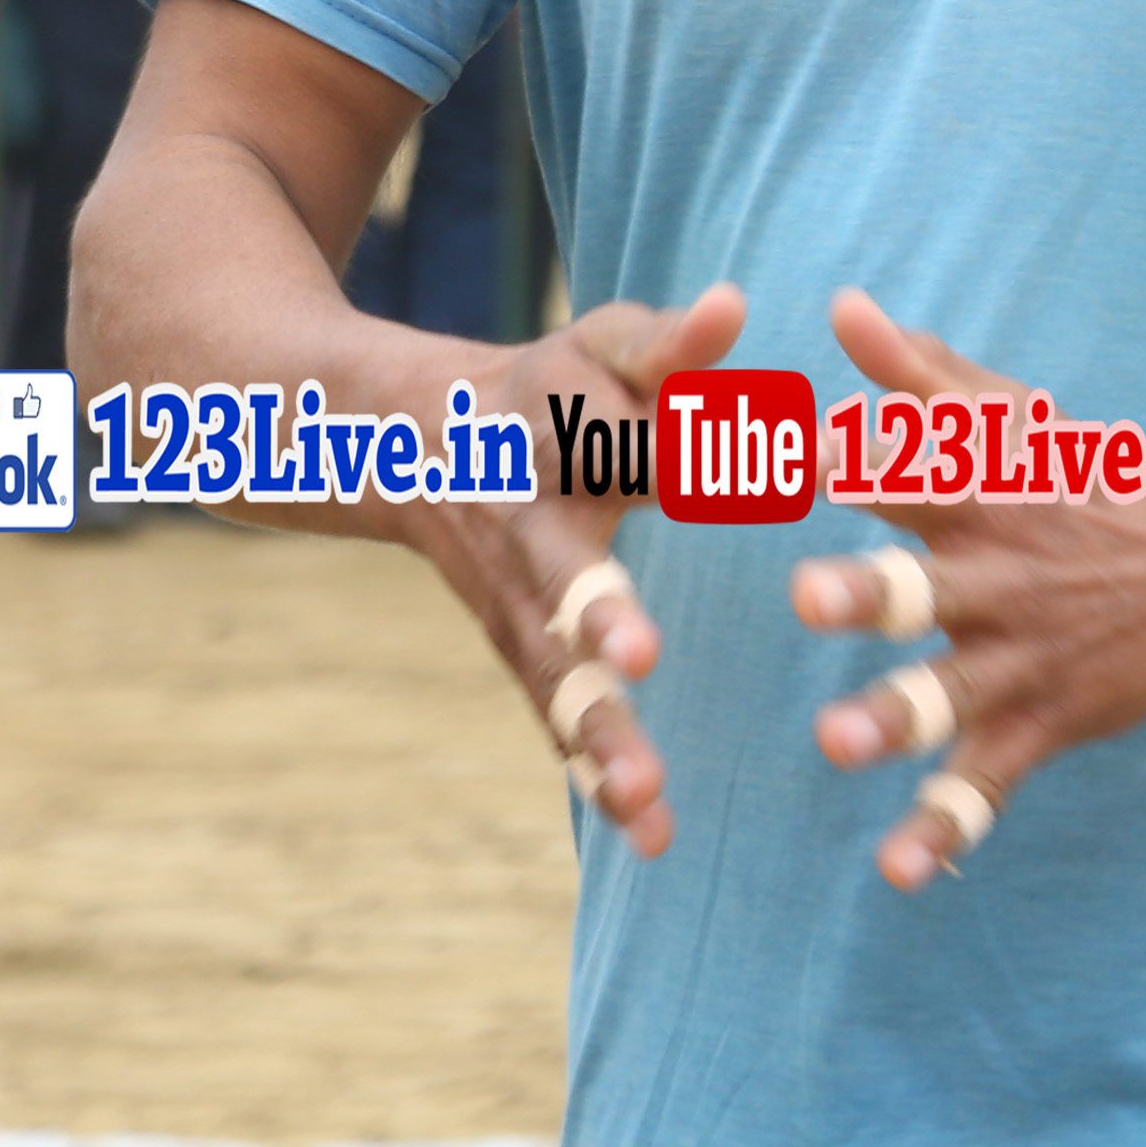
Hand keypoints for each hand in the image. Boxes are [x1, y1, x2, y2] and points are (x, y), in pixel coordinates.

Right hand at [416, 285, 751, 857]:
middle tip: (637, 671)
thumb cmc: (544, 390)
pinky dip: (599, 780)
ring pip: (552, 686)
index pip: (592, 486)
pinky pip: (562, 724)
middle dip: (592, 646)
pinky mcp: (530, 658)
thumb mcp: (596, 348)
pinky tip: (652, 839)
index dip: (630, 533)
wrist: (411, 447)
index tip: (672, 600)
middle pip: (552, 607)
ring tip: (646, 804)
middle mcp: (518, 550)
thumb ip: (668, 345)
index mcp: (540, 462)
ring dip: (597, 742)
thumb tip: (734, 307)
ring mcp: (516, 614)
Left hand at [793, 287, 1145, 889]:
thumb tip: (843, 306)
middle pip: (919, 584)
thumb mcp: (1012, 422)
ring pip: (947, 694)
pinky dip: (946, 830)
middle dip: (863, 593)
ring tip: (836, 741)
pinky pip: (987, 784)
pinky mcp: (1044, 723)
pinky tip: (900, 871)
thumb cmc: (1090, 484)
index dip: (839, 456)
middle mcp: (995, 578)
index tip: (764, 447)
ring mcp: (1021, 658)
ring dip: (892, 719)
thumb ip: (918, 375)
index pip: (904, 467)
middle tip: (808, 597)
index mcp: (979, 495)